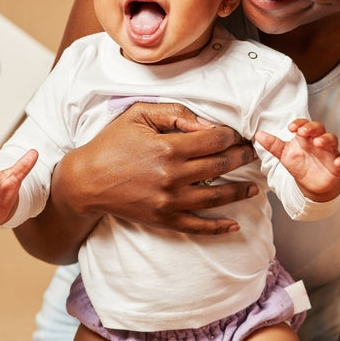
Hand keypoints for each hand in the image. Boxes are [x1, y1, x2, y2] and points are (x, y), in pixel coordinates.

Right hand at [57, 102, 258, 234]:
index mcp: (169, 147)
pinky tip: (234, 224)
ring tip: (254, 187)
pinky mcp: (164, 218)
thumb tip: (208, 124)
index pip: (215, 140)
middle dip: (242, 157)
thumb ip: (176, 114)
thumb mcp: (139, 115)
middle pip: (221, 165)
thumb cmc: (112, 142)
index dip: (231, 135)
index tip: (238, 133)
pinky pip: (197, 225)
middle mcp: (173, 175)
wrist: (85, 180)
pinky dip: (218, 227)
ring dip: (239, 191)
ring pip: (216, 196)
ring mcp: (169, 200)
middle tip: (253, 153)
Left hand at [256, 119, 339, 200]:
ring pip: (332, 140)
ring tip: (318, 143)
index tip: (291, 128)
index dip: (299, 124)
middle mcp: (318, 141)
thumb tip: (258, 135)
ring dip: (326, 140)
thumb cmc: (300, 164)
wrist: (312, 184)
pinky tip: (338, 162)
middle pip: (319, 128)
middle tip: (304, 132)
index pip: (304, 124)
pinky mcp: (337, 165)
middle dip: (312, 128)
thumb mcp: (285, 155)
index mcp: (305, 137)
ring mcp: (329, 152)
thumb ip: (273, 145)